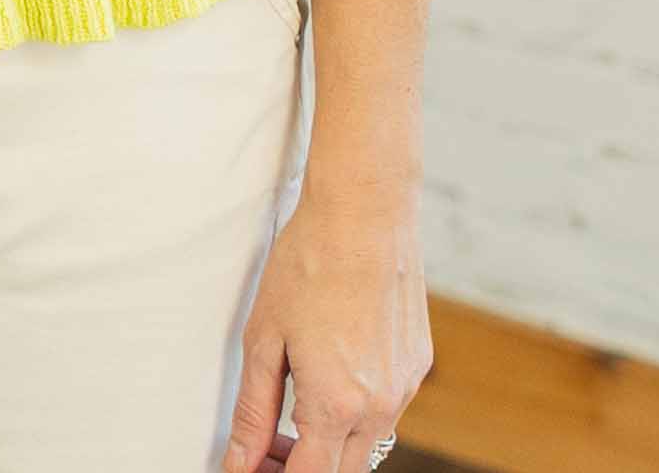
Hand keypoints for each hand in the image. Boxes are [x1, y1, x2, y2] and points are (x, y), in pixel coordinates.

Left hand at [220, 182, 430, 472]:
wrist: (364, 211)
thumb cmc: (309, 263)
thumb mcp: (264, 338)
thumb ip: (253, 411)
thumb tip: (240, 463)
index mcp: (336, 406)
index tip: (253, 466)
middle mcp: (379, 407)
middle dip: (301, 466)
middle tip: (267, 443)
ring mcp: (405, 388)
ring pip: (366, 445)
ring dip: (331, 440)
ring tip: (296, 403)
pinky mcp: (418, 365)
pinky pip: (387, 409)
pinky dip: (357, 408)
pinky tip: (334, 368)